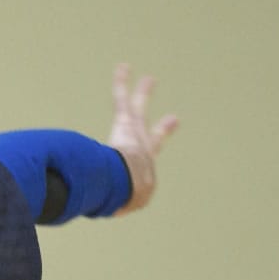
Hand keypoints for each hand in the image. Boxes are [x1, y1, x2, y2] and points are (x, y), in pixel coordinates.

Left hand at [108, 62, 179, 213]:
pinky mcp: (125, 122)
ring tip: (150, 80)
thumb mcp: (120, 202)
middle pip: (154, 136)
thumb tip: (104, 212)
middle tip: (174, 119)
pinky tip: (123, 67)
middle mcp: (145, 148)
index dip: (156, 164)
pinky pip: (121, 99)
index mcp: (144, 168)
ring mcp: (136, 132)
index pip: (150, 166)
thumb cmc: (125, 194)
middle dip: (162, 129)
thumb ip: (113, 203)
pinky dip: (122, 82)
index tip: (163, 161)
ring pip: (138, 110)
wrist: (130, 184)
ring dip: (142, 95)